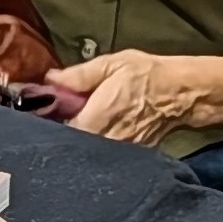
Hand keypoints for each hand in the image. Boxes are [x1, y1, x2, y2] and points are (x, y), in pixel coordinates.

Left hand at [48, 49, 215, 146]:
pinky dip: (94, 145)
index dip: (48, 123)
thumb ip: (79, 75)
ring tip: (76, 122)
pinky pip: (102, 155)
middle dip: (60, 132)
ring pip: (85, 151)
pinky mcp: (127, 157)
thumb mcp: (110, 64)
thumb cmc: (145, 75)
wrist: (180, 94)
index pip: (60, 131)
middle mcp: (105, 141)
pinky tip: (94, 131)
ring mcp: (117, 153)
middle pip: (70, 145)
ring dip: (77, 140)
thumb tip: (50, 80)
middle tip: (57, 115)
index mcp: (97, 118)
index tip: (42, 111)